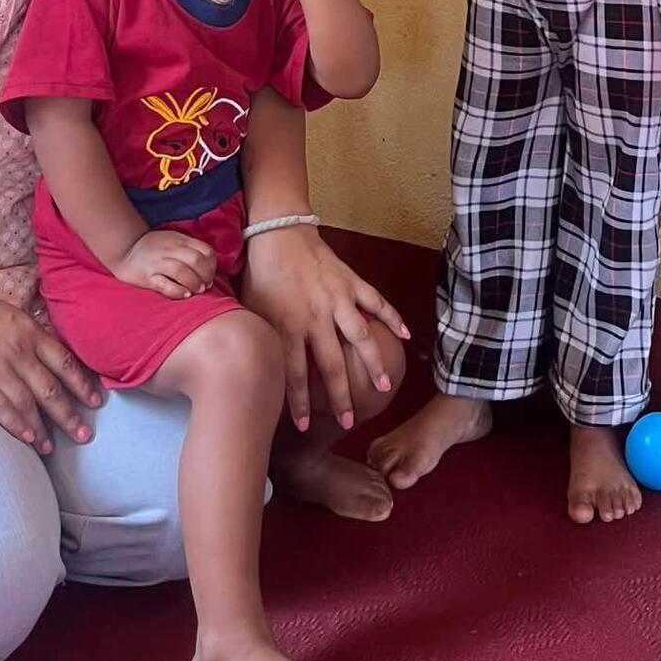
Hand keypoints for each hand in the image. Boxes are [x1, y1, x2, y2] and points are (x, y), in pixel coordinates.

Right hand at [0, 280, 101, 454]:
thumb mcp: (11, 314)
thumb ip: (30, 336)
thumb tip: (50, 357)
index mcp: (29, 331)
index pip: (64, 362)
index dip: (82, 384)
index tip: (96, 402)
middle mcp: (18, 350)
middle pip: (50, 388)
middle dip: (69, 414)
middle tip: (84, 435)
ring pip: (27, 403)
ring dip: (42, 428)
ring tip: (51, 448)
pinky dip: (14, 424)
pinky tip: (26, 439)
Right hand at [111, 229, 216, 297]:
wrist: (125, 248)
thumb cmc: (153, 246)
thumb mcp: (174, 240)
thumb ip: (189, 248)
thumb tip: (208, 265)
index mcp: (180, 240)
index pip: (205, 250)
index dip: (212, 265)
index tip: (211, 275)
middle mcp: (170, 250)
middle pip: (196, 261)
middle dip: (205, 276)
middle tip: (206, 285)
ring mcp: (158, 263)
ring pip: (182, 272)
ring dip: (194, 283)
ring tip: (197, 291)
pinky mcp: (147, 277)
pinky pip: (165, 285)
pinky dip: (178, 291)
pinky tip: (185, 294)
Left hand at [241, 224, 411, 434]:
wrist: (279, 232)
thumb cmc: (262, 274)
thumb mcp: (255, 311)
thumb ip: (264, 341)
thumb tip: (261, 372)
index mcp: (288, 326)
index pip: (295, 375)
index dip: (299, 404)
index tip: (304, 428)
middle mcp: (315, 316)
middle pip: (331, 364)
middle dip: (340, 396)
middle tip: (348, 423)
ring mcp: (337, 298)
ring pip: (359, 337)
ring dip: (371, 364)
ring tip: (382, 387)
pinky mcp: (351, 281)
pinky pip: (376, 301)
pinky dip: (392, 317)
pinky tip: (406, 335)